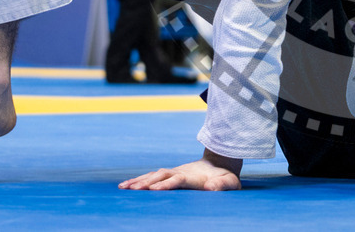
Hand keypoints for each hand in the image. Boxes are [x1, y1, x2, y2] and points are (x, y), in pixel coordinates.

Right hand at [119, 149, 241, 190]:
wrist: (219, 165)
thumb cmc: (224, 178)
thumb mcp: (230, 182)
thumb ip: (223, 184)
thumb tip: (210, 187)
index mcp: (193, 176)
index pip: (178, 179)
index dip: (167, 184)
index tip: (154, 189)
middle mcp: (180, 172)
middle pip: (161, 175)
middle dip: (147, 182)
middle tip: (133, 189)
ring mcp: (173, 172)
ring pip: (154, 175)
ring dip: (139, 180)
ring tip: (124, 187)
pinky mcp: (168, 175)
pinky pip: (151, 177)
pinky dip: (139, 180)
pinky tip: (126, 185)